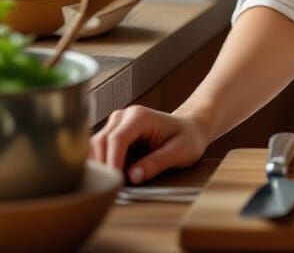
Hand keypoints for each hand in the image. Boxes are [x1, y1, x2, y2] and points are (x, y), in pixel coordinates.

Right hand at [89, 105, 210, 183]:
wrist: (189, 129)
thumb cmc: (187, 138)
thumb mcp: (180, 152)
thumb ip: (157, 162)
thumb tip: (133, 176)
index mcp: (140, 116)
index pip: (116, 139)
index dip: (112, 162)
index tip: (115, 183)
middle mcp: (123, 117)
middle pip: (99, 143)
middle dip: (103, 167)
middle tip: (111, 189)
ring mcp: (114, 125)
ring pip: (92, 148)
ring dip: (98, 167)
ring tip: (111, 185)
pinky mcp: (110, 136)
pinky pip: (96, 152)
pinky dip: (99, 166)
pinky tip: (109, 179)